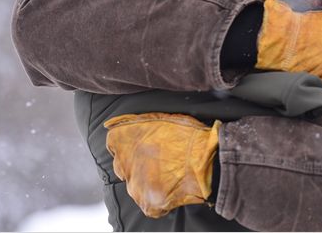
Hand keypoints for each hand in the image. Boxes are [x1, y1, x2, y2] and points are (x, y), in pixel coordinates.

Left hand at [104, 113, 219, 217]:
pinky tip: (173, 188)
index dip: (129, 144)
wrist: (207, 160)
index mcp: (123, 139)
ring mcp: (135, 186)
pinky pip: (149, 203)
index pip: (114, 143)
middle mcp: (123, 163)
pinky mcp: (148, 204)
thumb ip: (139, 122)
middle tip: (159, 160)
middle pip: (123, 165)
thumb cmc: (189, 135)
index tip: (142, 145)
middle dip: (137, 163)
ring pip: (135, 185)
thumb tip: (123, 123)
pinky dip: (159, 198)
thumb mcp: (162, 118)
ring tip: (170, 174)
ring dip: (148, 181)